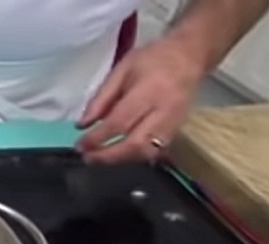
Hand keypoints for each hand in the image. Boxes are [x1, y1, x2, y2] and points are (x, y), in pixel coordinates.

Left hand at [75, 37, 205, 164]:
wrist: (190, 57)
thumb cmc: (153, 59)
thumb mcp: (122, 69)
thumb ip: (101, 98)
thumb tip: (82, 125)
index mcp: (150, 91)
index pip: (120, 122)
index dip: (97, 138)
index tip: (80, 146)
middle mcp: (164, 111)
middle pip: (135, 144)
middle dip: (108, 156)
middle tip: (88, 158)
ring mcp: (174, 124)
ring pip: (146, 153)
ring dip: (120, 160)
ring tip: (99, 158)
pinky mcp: (178, 132)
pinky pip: (155, 152)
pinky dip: (134, 157)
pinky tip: (119, 154)